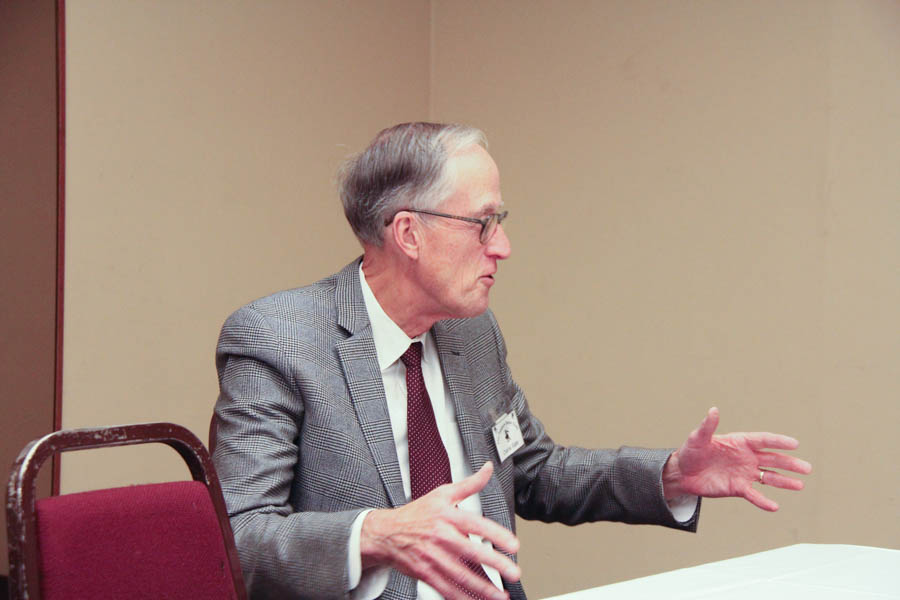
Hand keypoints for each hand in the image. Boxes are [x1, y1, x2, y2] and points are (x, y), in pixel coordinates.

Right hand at [360, 462, 519, 599]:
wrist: (386, 533)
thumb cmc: (417, 513)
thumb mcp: (443, 493)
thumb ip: (469, 484)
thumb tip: (487, 469)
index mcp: (448, 516)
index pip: (476, 524)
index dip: (496, 534)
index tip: (513, 545)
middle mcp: (441, 537)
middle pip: (471, 552)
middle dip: (494, 564)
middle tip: (514, 572)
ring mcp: (432, 557)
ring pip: (461, 576)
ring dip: (483, 589)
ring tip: (502, 596)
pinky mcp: (425, 573)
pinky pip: (447, 589)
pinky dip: (462, 598)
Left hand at [663, 407, 812, 511]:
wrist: (683, 473)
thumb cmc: (691, 452)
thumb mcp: (698, 438)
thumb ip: (708, 426)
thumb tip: (713, 410)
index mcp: (740, 442)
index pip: (763, 440)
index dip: (778, 442)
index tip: (795, 444)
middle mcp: (746, 457)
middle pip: (772, 459)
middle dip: (789, 463)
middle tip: (807, 468)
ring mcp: (744, 473)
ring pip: (769, 477)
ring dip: (784, 481)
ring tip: (800, 485)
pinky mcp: (738, 488)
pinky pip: (754, 495)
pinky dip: (763, 501)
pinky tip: (775, 506)